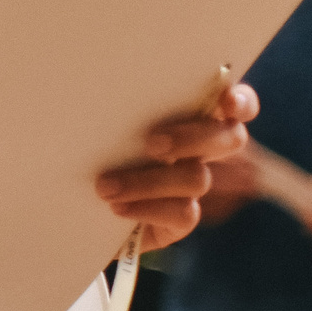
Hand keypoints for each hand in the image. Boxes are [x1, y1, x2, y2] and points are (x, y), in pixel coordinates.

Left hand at [95, 83, 257, 251]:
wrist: (72, 202)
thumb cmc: (91, 148)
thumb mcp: (103, 123)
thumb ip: (125, 109)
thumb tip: (108, 92)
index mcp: (190, 115)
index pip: (236, 103)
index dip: (240, 101)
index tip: (225, 99)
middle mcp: (202, 148)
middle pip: (230, 138)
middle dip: (193, 138)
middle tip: (152, 143)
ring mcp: (194, 183)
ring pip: (198, 178)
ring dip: (150, 181)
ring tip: (106, 186)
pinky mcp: (181, 217)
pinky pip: (184, 213)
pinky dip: (148, 208)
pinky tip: (118, 207)